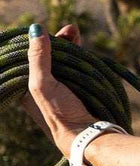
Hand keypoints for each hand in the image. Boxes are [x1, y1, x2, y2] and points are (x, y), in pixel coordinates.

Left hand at [21, 25, 96, 158]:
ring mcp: (61, 90)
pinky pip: (78, 71)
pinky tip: (86, 53)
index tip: (61, 31)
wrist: (85, 135)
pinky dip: (82, 60)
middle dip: (62, 42)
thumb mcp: (43, 84)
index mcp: (27, 89)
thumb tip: (36, 29)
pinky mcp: (78, 92)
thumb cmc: (59, 112)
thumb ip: (39, 58)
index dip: (46, 41)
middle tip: (73, 29)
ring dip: (73, 48)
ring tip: (78, 35)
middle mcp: (43, 88)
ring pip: (66, 63)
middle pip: (52, 57)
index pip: (35, 57)